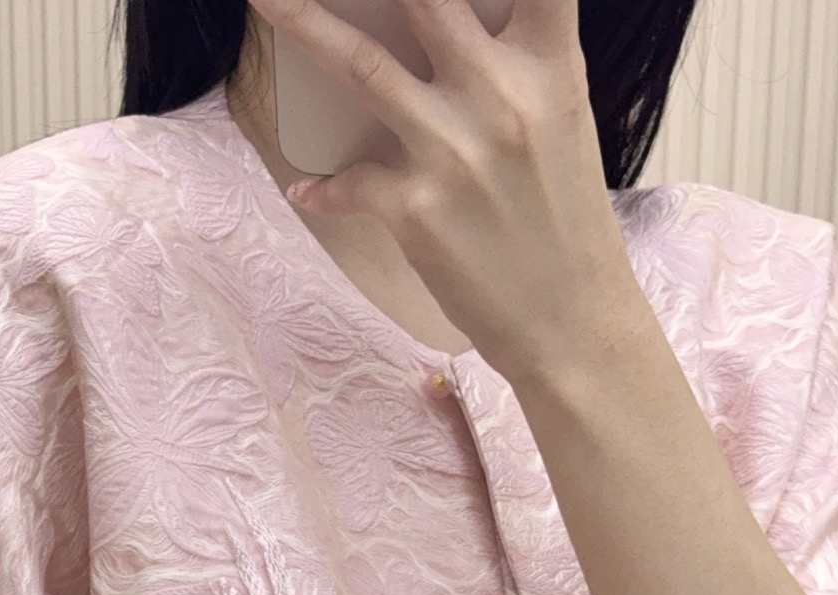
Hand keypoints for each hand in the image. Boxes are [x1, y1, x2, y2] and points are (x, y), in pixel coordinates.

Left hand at [243, 0, 639, 387]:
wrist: (571, 320)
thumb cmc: (562, 222)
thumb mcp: (561, 120)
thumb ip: (513, 60)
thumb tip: (440, 30)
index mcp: (548, 64)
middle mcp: (501, 95)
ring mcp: (455, 150)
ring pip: (362, 66)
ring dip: (304, 25)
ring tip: (266, 1)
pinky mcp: (417, 209)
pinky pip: (349, 180)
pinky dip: (324, 186)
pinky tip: (308, 189)